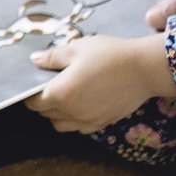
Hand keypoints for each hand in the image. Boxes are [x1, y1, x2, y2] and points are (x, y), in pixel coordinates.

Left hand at [27, 33, 175, 132]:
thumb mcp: (77, 48)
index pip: (33, 103)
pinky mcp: (103, 123)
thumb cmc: (109, 55)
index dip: (30, 93)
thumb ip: (52, 57)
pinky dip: (76, 119)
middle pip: (46, 115)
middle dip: (44, 102)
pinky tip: (84, 102)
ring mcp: (88, 121)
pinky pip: (81, 127)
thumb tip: (35, 60)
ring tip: (67, 94)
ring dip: (58, 114)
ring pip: (62, 125)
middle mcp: (72, 113)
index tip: (35, 83)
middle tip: (52, 84)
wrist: (144, 69)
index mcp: (61, 94)